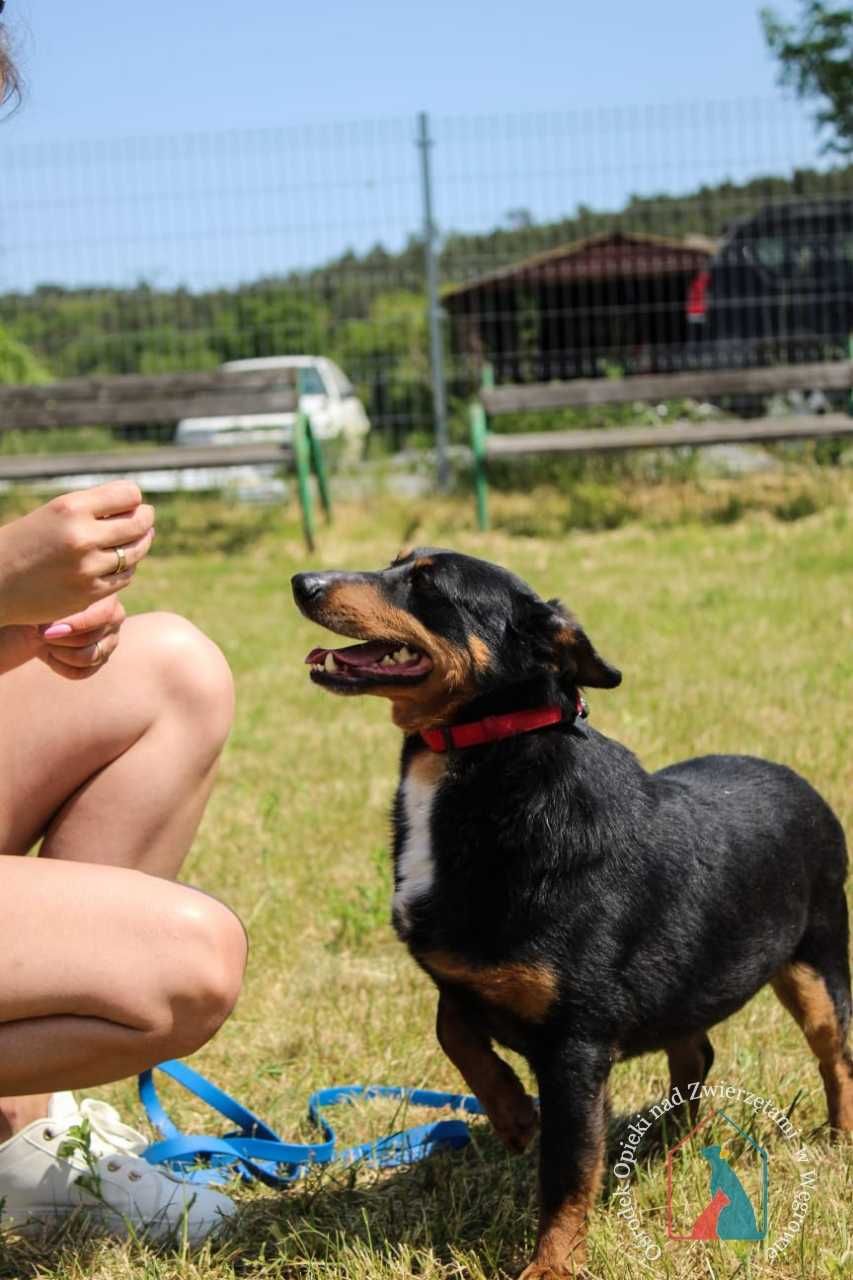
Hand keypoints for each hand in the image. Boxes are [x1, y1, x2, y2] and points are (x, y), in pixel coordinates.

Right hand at [0, 482, 154, 625]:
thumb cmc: (25, 541)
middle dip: (145, 518)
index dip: (133, 498)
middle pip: (138, 523)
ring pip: (135, 552)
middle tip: (145, 517)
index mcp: (71, 508)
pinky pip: (124, 577)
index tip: (132, 502)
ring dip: (141, 543)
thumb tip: (139, 507)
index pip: (128, 495)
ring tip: (139, 537)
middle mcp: (82, 537)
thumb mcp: (54, 513)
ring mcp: (87, 568)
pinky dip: (126, 568)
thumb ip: (93, 508)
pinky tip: (120, 562)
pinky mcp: (89, 593)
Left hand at [37, 595, 126, 679]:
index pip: (103, 615)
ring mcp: (110, 641)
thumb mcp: (53, 597)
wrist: (47, 613)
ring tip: (44, 643)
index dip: (76, 625)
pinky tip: (49, 654)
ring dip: (60, 653)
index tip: (48, 630)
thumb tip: (50, 624)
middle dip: (59, 640)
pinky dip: (61, 666)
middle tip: (40, 633)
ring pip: (87, 658)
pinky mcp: (102, 659)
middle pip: (89, 639)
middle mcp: (115, 620)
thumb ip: (56, 605)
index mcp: (108, 598)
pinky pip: (82, 672)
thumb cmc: (50, 599)